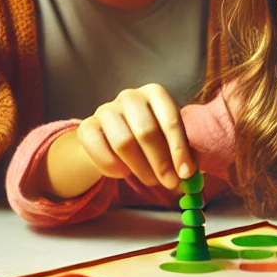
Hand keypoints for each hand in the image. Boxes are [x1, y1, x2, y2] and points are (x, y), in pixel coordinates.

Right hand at [76, 84, 194, 190]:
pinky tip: (124, 173)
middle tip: (170, 183)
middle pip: (146, 131)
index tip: (185, 173)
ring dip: (140, 168)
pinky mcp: (87, 126)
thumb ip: (182, 154)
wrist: (113, 140)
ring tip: (151, 180)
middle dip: (161, 162)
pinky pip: (100, 151)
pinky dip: (114, 168)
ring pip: (123, 143)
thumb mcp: (170, 141)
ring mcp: (106, 109)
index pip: (170, 120)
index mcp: (156, 94)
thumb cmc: (151, 139)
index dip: (179, 148)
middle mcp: (130, 96)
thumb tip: (189, 173)